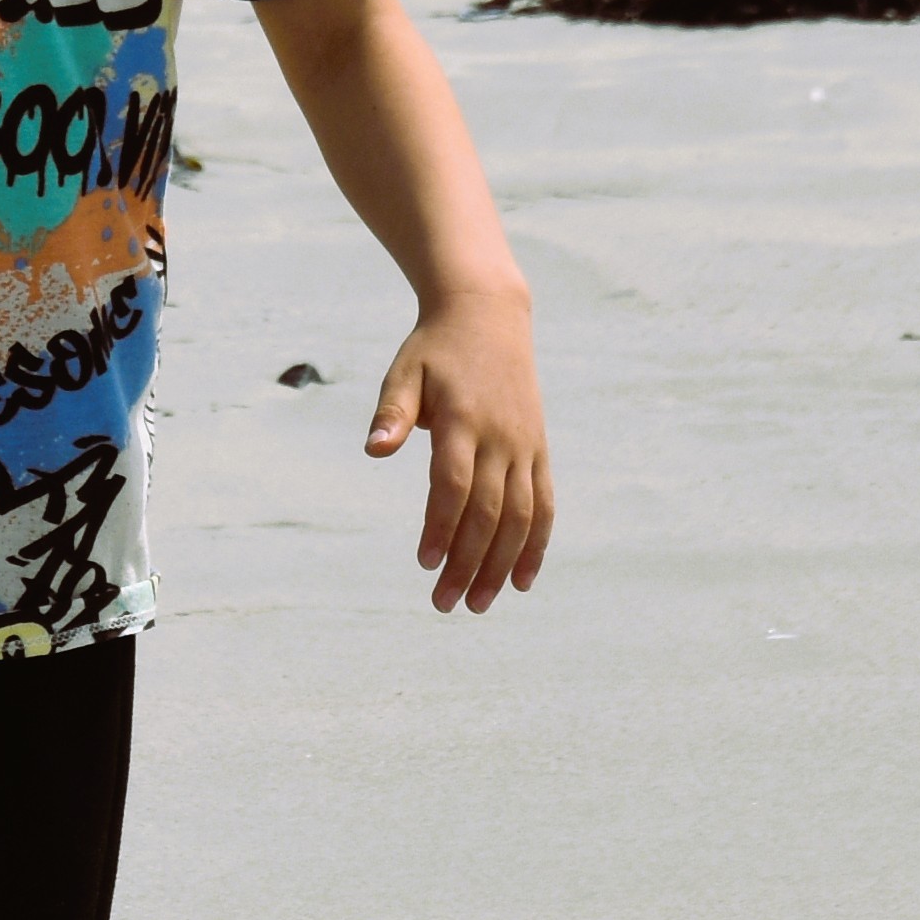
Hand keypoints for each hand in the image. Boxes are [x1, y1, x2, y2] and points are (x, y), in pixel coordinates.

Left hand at [365, 283, 553, 612]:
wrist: (488, 315)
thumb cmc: (435, 349)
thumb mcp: (404, 372)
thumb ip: (392, 413)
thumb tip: (374, 449)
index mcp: (464, 420)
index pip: (453, 485)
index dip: (441, 527)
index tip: (425, 563)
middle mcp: (501, 437)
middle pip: (489, 512)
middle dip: (469, 562)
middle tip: (445, 604)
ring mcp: (526, 445)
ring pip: (521, 516)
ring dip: (502, 564)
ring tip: (480, 603)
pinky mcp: (539, 450)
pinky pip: (544, 503)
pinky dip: (537, 543)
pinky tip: (523, 581)